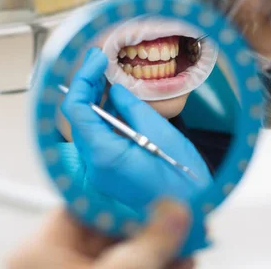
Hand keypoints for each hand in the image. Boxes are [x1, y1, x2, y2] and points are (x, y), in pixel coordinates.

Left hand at [8, 200, 194, 268]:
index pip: (85, 206)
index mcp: (39, 253)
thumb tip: (174, 209)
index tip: (157, 193)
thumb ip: (152, 240)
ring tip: (190, 248)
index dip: (124, 198)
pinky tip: (181, 265)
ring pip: (123, 256)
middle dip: (151, 229)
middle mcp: (53, 267)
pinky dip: (154, 268)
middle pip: (109, 232)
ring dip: (159, 252)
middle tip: (182, 222)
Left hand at [61, 48, 211, 209]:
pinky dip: (105, 119)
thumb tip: (116, 91)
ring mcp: (101, 173)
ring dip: (96, 101)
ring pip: (89, 128)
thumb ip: (132, 108)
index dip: (83, 79)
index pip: (76, 110)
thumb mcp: (161, 134)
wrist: (194, 212)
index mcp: (104, 155)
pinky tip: (117, 102)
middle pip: (79, 118)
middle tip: (100, 61)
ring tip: (108, 76)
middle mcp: (95, 166)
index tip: (97, 59)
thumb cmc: (183, 181)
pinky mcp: (109, 174)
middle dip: (87, 87)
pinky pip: (100, 140)